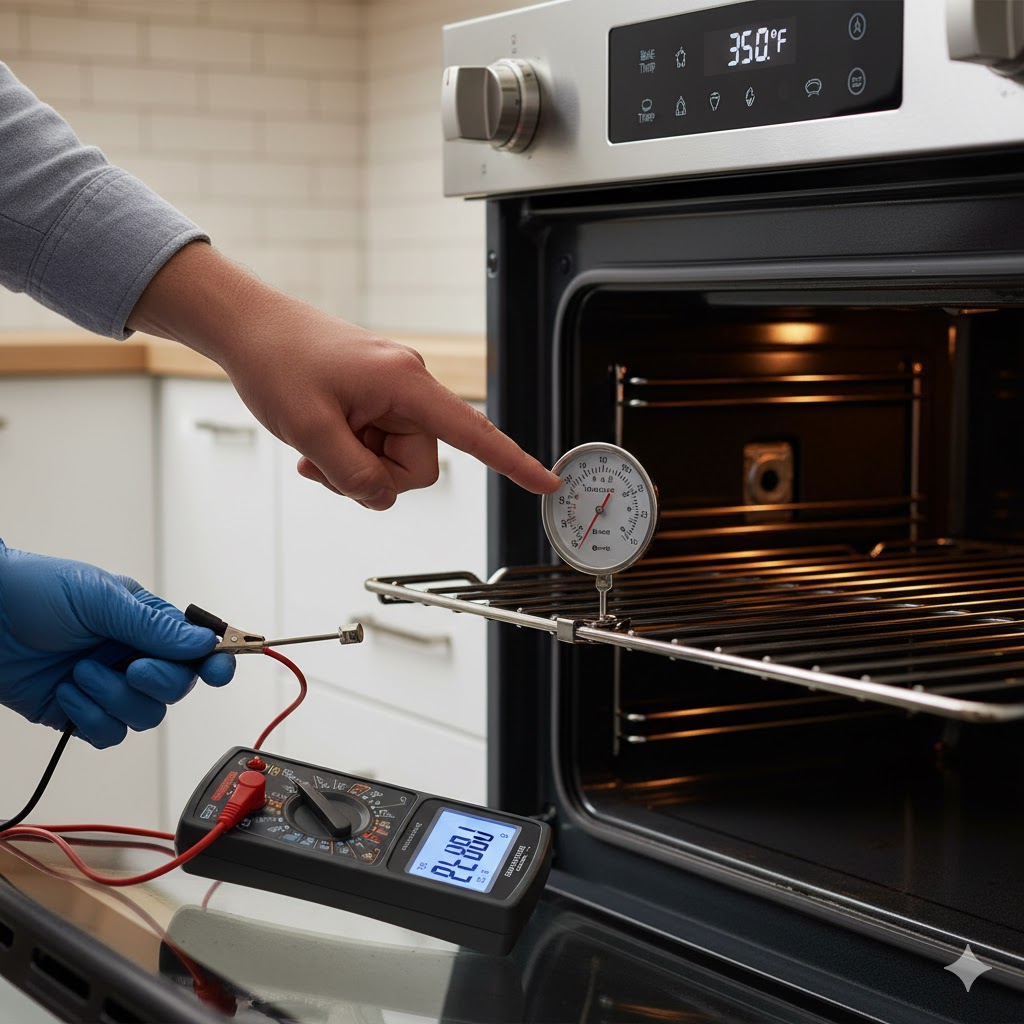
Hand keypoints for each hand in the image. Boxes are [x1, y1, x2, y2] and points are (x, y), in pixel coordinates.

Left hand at [0, 542, 233, 747]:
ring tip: (80, 672)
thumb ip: (153, 625)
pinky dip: (89, 717)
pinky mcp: (80, 713)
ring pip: (145, 716)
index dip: (214, 662)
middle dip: (156, 681)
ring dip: (113, 698)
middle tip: (131, 667)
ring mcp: (107, 686)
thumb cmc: (34, 591)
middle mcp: (133, 655)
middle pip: (176, 688)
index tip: (219, 672)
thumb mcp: (100, 598)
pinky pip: (109, 734)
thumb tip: (201, 643)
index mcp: (147, 623)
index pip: (196, 648)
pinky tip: (67, 692)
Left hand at [128, 243, 561, 509]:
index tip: (547, 484)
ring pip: (394, 461)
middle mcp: (409, 386)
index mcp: (406, 385)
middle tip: (327, 460)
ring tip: (315, 447)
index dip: (514, 464)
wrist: (249, 328)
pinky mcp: (376, 399)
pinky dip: (349, 455)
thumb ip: (354, 475)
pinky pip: (377, 446)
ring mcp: (392, 393)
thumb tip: (382, 496)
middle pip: (419, 465)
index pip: (474, 433)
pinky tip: (316, 445)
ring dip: (355, 467)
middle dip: (374, 476)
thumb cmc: (277, 362)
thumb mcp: (310, 431)